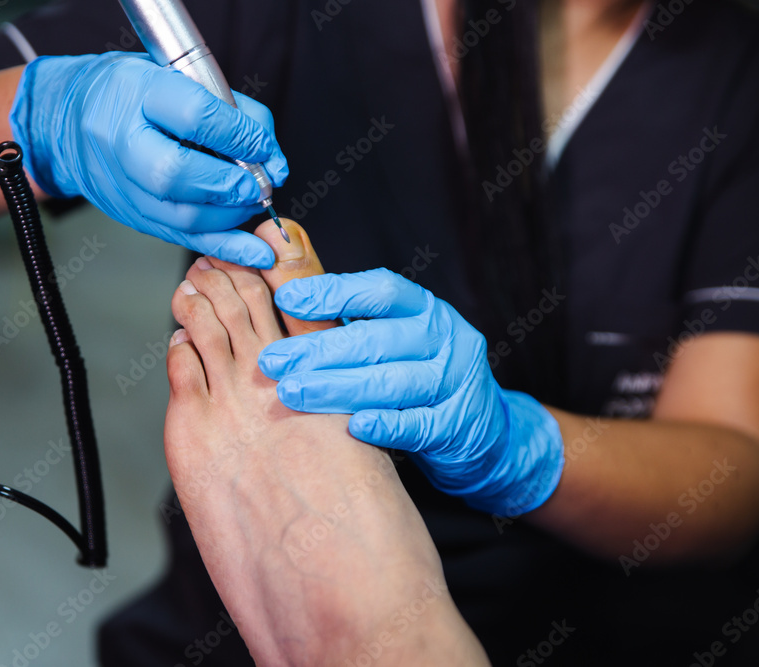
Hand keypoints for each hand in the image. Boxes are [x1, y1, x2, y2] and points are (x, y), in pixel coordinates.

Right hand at [9, 52, 287, 268]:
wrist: (67, 121)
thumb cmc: (128, 94)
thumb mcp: (174, 75)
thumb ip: (228, 109)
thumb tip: (268, 153)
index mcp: (136, 93)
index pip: (195, 116)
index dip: (240, 136)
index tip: (264, 147)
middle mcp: (122, 141)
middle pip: (178, 174)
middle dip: (230, 184)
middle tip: (259, 184)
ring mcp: (122, 185)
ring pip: (182, 215)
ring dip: (231, 215)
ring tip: (252, 201)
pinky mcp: (132, 215)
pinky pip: (181, 237)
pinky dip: (223, 247)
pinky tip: (251, 251)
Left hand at [257, 268, 563, 515]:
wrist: (486, 432)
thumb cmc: (417, 375)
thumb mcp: (390, 337)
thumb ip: (343, 312)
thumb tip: (281, 270)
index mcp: (424, 309)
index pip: (380, 291)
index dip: (333, 292)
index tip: (286, 298)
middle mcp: (443, 338)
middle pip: (377, 339)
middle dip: (318, 349)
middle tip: (272, 361)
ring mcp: (453, 381)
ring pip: (391, 381)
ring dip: (337, 388)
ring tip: (293, 393)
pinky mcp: (457, 425)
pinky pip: (417, 424)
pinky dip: (385, 425)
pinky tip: (352, 427)